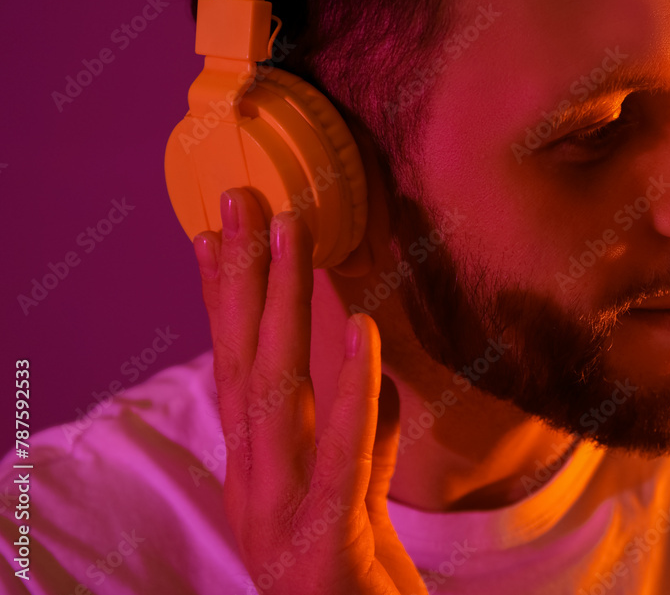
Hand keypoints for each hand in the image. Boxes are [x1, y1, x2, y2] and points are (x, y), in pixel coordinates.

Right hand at [192, 187, 425, 594]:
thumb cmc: (355, 579)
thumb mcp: (351, 498)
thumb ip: (361, 437)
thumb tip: (371, 372)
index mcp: (256, 473)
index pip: (232, 372)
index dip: (219, 302)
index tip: (213, 234)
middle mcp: (256, 486)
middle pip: (244, 364)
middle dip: (239, 276)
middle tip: (240, 198)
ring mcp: (283, 515)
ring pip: (278, 393)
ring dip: (282, 306)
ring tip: (292, 232)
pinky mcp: (327, 545)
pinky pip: (344, 454)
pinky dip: (351, 390)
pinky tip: (359, 329)